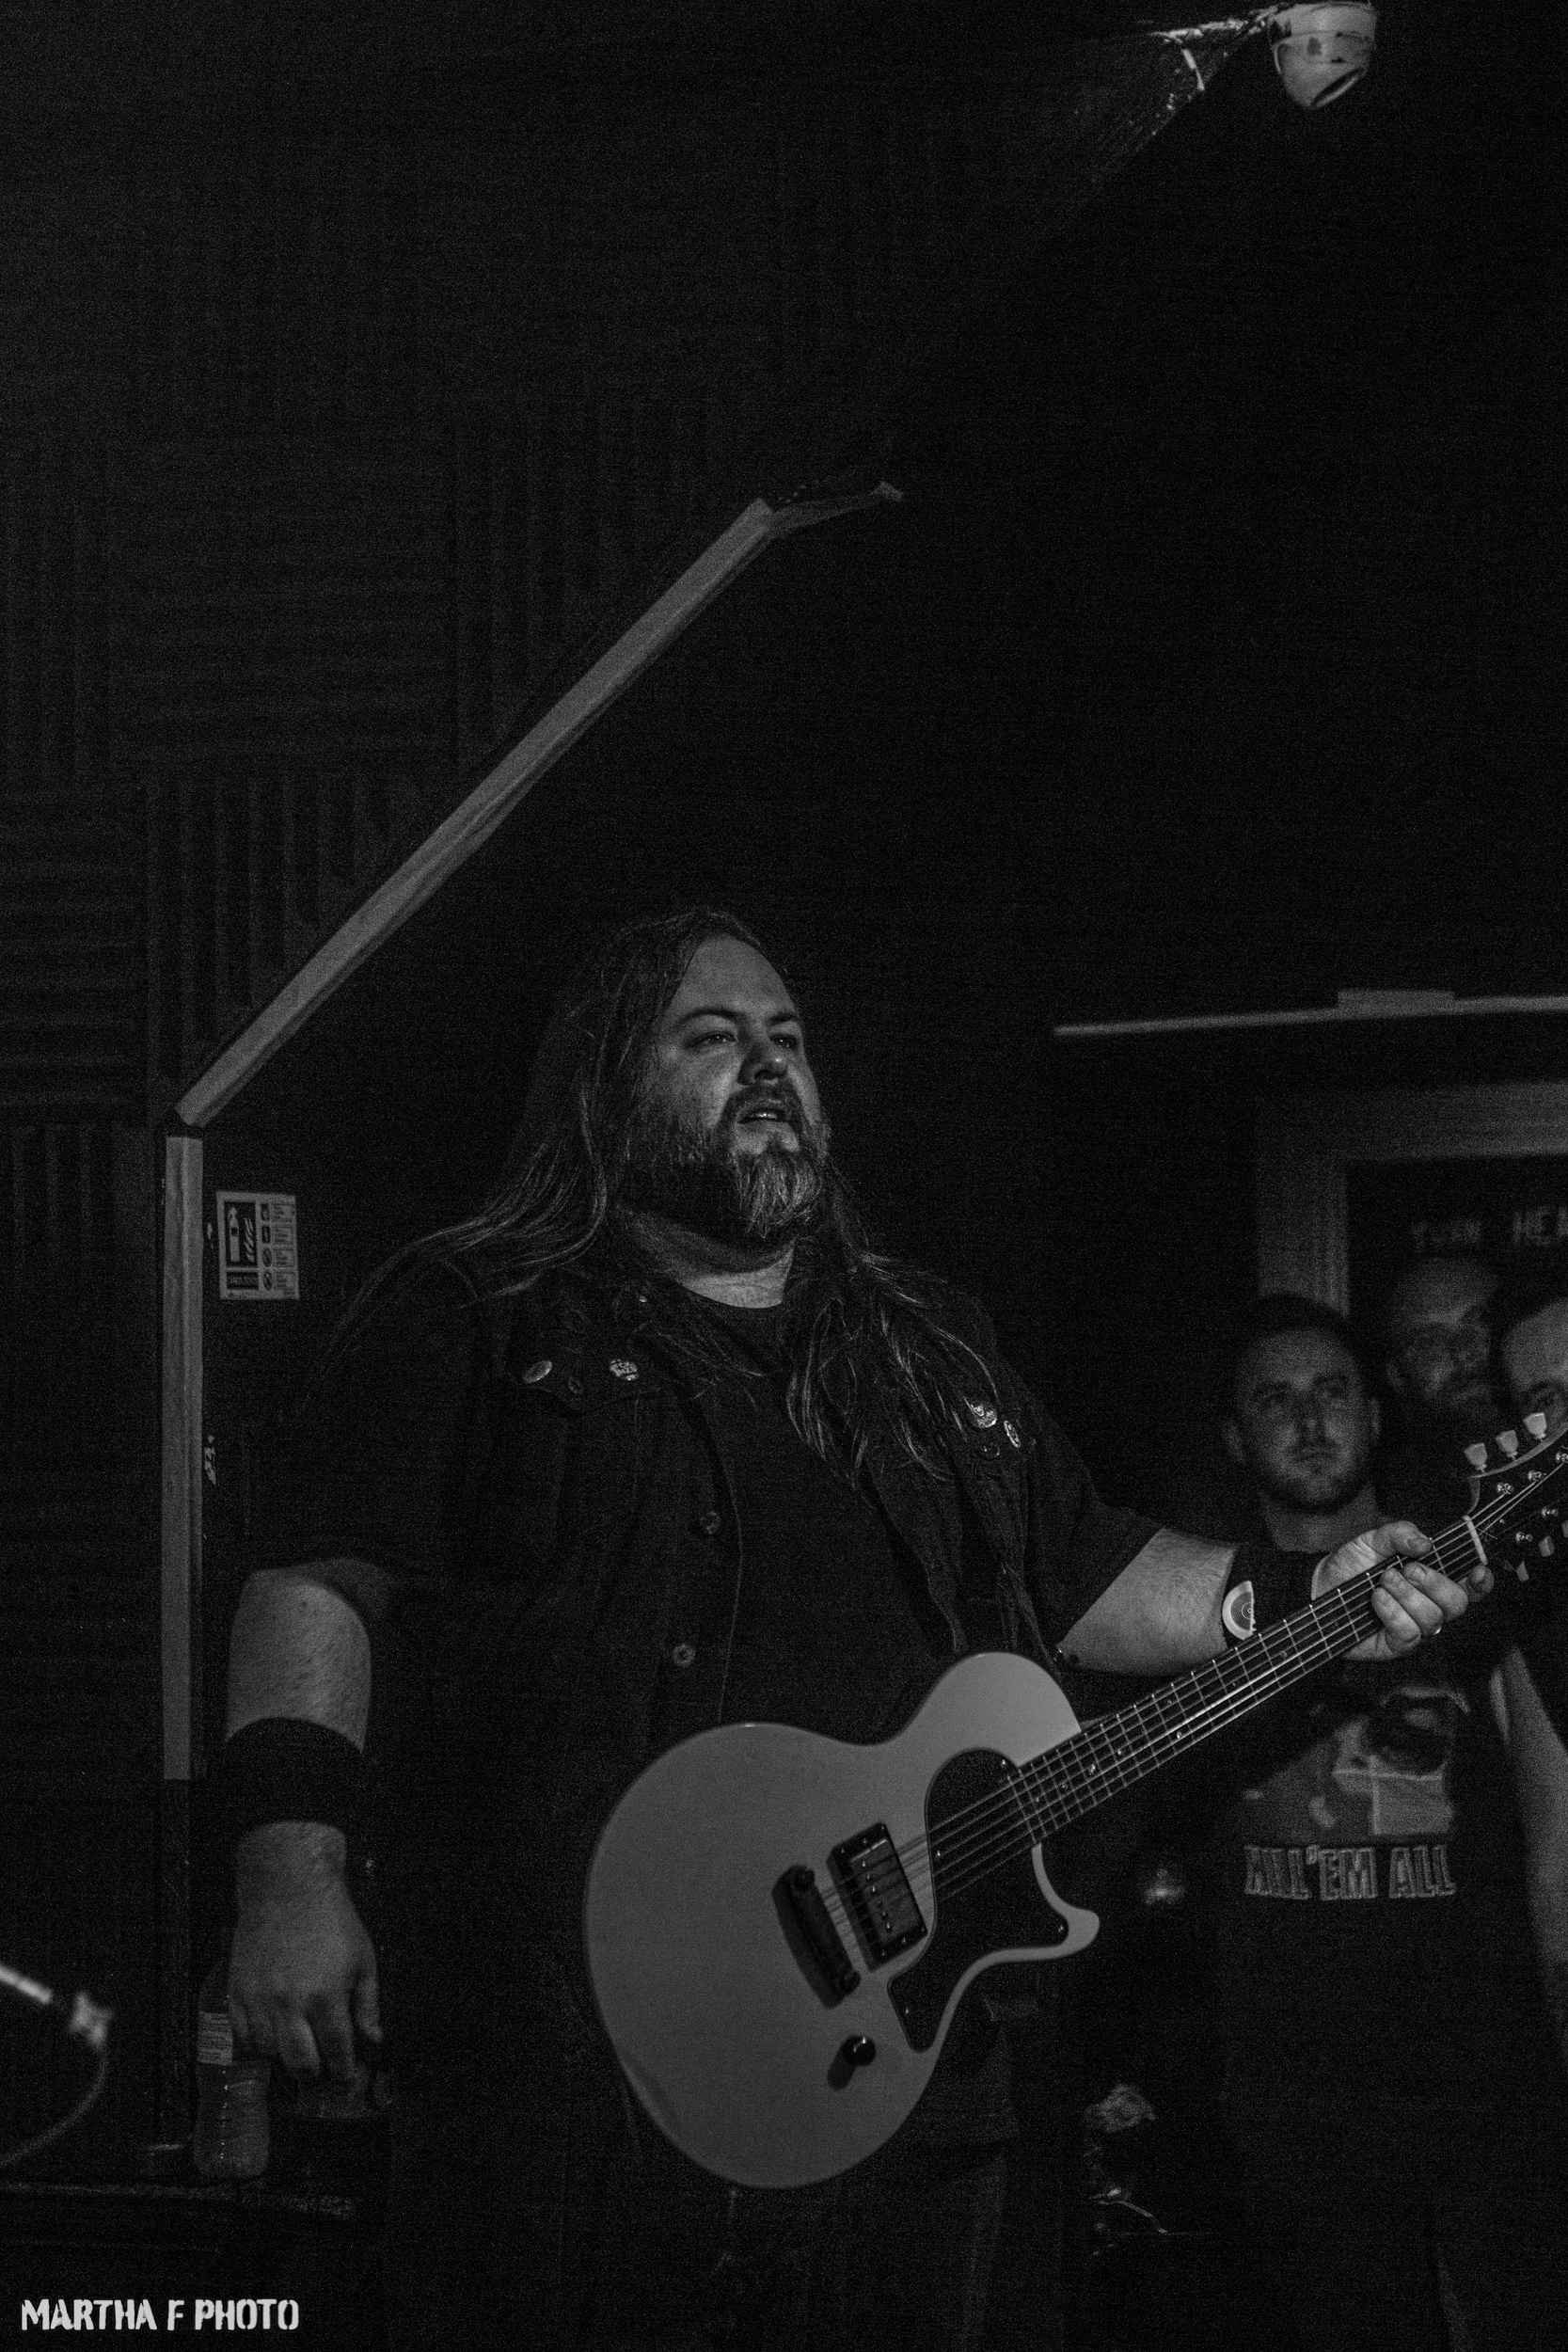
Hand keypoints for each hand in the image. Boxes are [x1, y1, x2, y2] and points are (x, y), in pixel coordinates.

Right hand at [229, 1823, 381, 2080]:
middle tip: (319, 2072)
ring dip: (283, 2059)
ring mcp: (260, 1999)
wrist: (287, 1887)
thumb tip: (373, 2041)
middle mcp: (291, 2003)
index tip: (344, 2076)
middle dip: (314, 2074)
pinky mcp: (238, 1991)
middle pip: (301, 2063)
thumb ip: (368, 2005)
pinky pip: (241, 2037)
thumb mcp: (363, 1959)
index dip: (343, 2070)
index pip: (337, 2051)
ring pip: (269, 2054)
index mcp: (328, 1996)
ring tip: (295, 2050)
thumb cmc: (331, 1921)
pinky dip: (255, 2045)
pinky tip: (269, 2038)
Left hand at [1315, 1522, 1491, 1665]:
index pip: (1470, 1585)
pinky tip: (1377, 1600)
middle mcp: (1430, 1604)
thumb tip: (1426, 1541)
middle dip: (1435, 1583)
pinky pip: (1409, 1634)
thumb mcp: (1374, 1539)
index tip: (1477, 1569)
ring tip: (1382, 1581)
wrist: (1320, 1586)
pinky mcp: (1397, 1645)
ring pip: (1433, 1618)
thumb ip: (1400, 1533)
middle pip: (1458, 1602)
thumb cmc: (1352, 1565)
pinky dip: (1392, 1613)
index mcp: (1432, 1578)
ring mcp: (1415, 1626)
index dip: (1481, 1581)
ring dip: (1406, 1595)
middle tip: (1407, 1570)